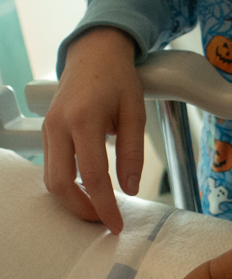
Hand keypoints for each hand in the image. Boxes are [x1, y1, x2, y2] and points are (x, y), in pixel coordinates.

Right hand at [42, 27, 145, 233]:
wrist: (94, 54)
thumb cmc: (118, 80)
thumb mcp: (136, 113)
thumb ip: (133, 153)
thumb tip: (130, 189)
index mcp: (84, 120)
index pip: (93, 176)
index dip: (104, 205)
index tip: (116, 224)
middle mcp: (59, 126)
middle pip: (61, 184)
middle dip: (83, 210)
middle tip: (106, 222)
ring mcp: (49, 130)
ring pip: (51, 179)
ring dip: (73, 201)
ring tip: (99, 210)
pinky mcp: (48, 133)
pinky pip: (51, 168)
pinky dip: (67, 186)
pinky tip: (87, 193)